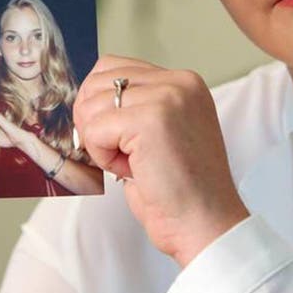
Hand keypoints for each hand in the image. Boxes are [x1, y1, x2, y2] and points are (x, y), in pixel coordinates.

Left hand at [74, 55, 248, 266]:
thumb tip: (87, 100)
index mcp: (184, 82)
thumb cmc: (180, 190)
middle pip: (97, 81)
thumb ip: (136, 107)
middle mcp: (179, 82)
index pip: (113, 67)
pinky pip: (95, 130)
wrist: (206, 224)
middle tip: (121, 154)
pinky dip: (103, 157)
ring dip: (101, 142)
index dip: (99, 105)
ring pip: (92, 106)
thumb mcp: (162, 133)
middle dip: (94, 122)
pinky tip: (132, 171)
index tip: (115, 137)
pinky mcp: (151, 120)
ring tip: (133, 164)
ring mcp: (167, 97)